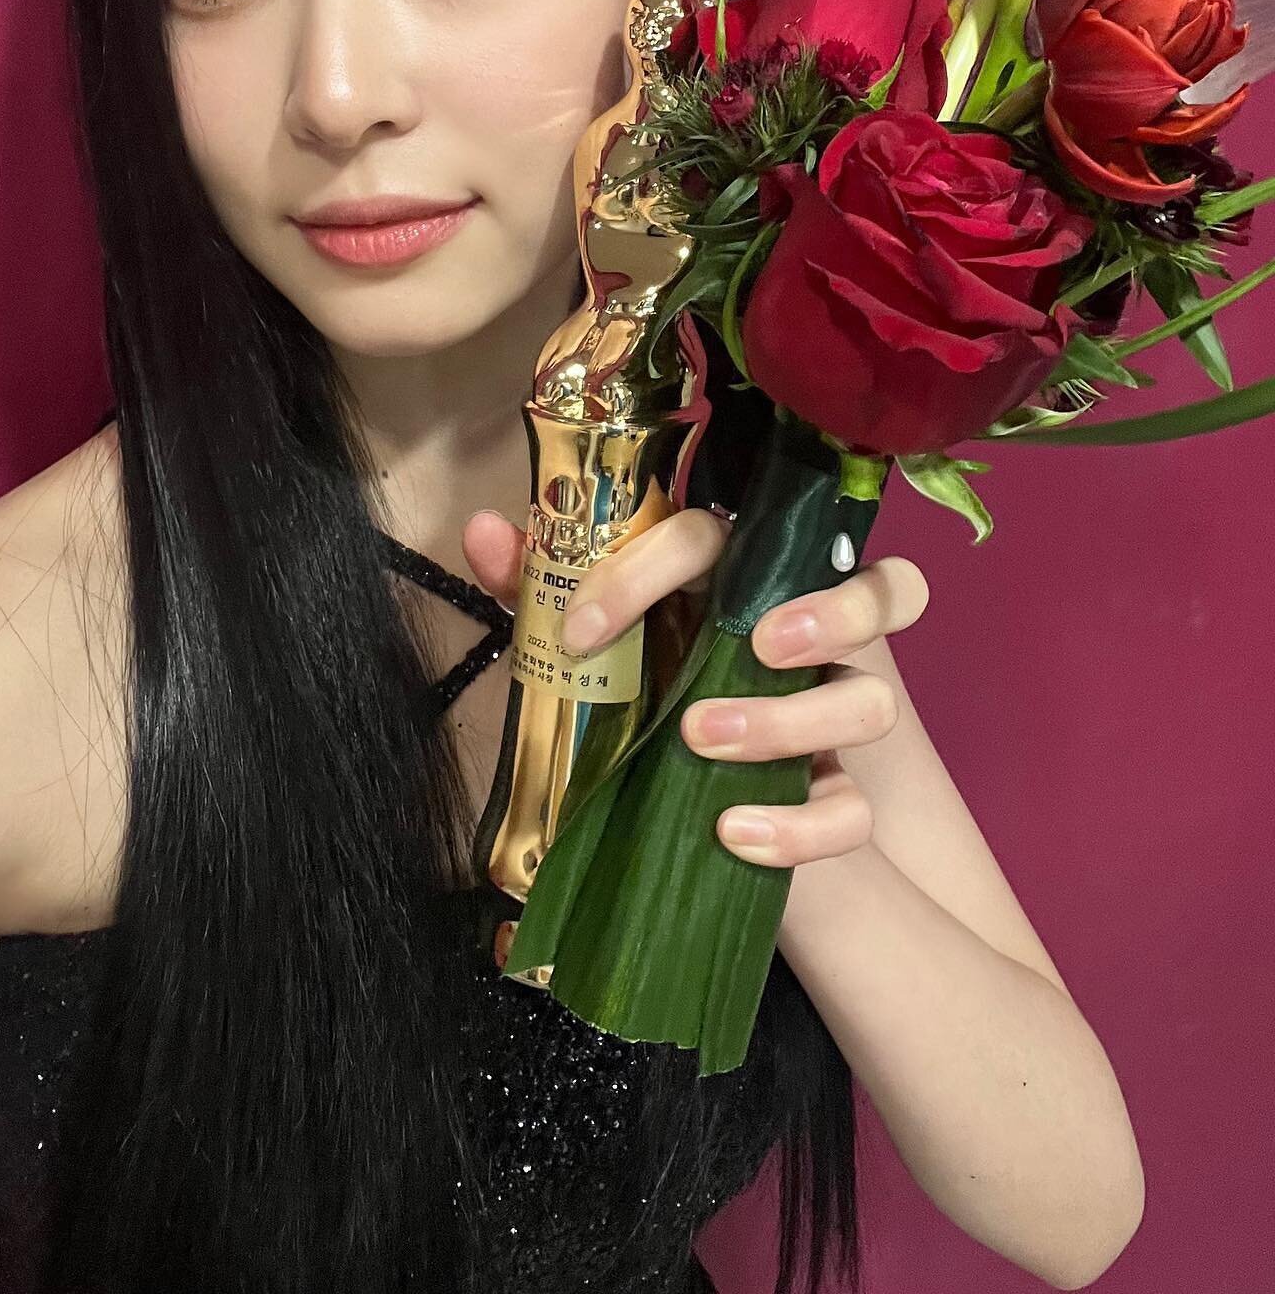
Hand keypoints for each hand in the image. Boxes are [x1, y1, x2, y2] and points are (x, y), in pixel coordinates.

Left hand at [461, 505, 928, 867]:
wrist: (697, 819)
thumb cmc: (647, 695)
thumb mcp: (593, 644)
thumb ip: (541, 584)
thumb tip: (482, 530)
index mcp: (745, 579)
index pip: (722, 538)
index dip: (650, 570)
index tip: (582, 630)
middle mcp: (811, 635)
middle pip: (882, 592)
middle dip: (829, 614)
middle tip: (757, 646)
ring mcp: (836, 716)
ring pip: (875, 703)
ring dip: (793, 719)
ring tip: (702, 740)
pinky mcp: (843, 802)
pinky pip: (856, 814)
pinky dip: (802, 826)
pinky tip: (734, 834)